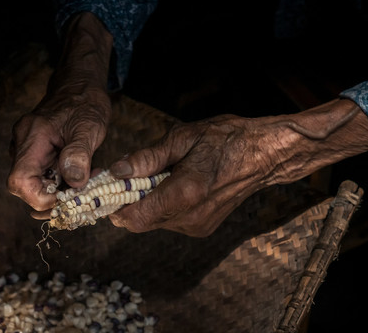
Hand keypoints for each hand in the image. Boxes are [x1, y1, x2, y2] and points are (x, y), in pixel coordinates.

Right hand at [7, 12, 112, 212]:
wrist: (79, 85)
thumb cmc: (85, 102)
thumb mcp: (88, 127)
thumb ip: (79, 154)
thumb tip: (74, 183)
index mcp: (32, 138)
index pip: (19, 181)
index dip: (39, 198)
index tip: (65, 201)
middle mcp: (22, 144)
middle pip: (24, 185)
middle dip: (51, 197)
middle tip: (80, 195)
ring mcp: (27, 147)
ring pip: (34, 181)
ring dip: (57, 190)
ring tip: (84, 183)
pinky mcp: (35, 150)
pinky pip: (41, 173)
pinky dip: (58, 181)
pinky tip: (77, 176)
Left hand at [107, 99, 367, 236]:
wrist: (263, 155)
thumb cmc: (225, 139)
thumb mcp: (182, 139)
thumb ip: (147, 159)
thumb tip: (117, 171)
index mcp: (184, 193)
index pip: (134, 217)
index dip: (114, 206)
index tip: (105, 189)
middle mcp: (190, 217)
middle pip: (141, 222)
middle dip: (128, 202)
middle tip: (127, 176)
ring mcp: (198, 226)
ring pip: (155, 222)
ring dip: (147, 203)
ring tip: (158, 175)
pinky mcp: (203, 227)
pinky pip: (170, 221)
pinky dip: (163, 206)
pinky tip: (174, 185)